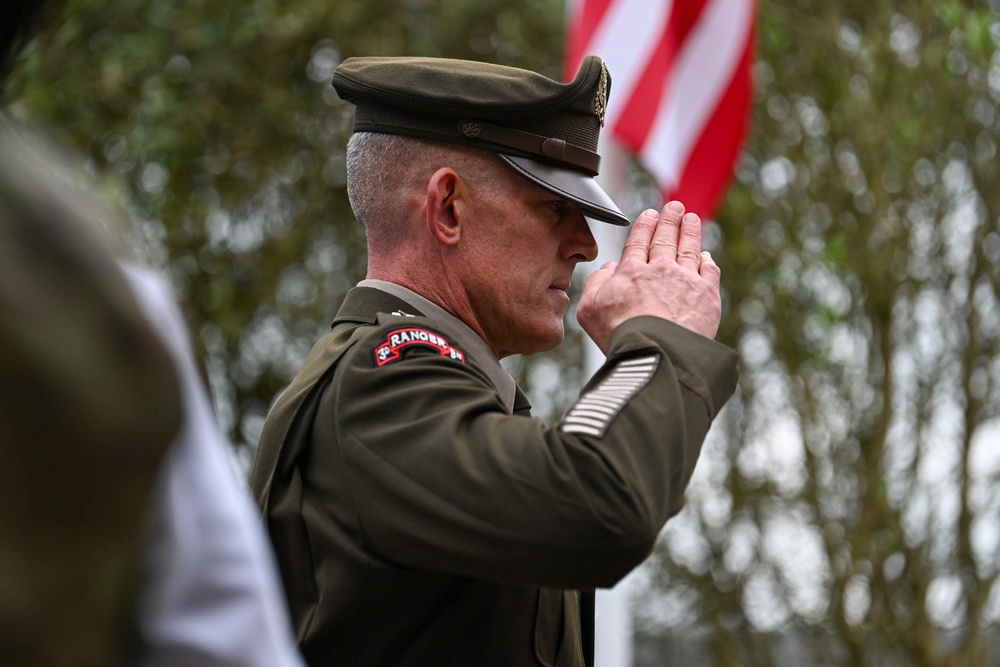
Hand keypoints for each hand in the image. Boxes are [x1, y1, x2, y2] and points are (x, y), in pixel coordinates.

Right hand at [576, 201, 721, 353]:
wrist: (657, 354)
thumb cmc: (620, 336)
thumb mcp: (589, 310)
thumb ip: (595, 284)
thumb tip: (609, 267)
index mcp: (632, 272)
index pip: (639, 241)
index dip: (645, 225)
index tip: (650, 214)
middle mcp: (661, 270)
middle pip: (666, 239)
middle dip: (669, 220)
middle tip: (674, 207)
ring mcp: (687, 281)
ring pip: (690, 249)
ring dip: (691, 232)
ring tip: (692, 219)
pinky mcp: (707, 296)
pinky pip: (709, 271)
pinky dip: (707, 261)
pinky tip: (706, 256)